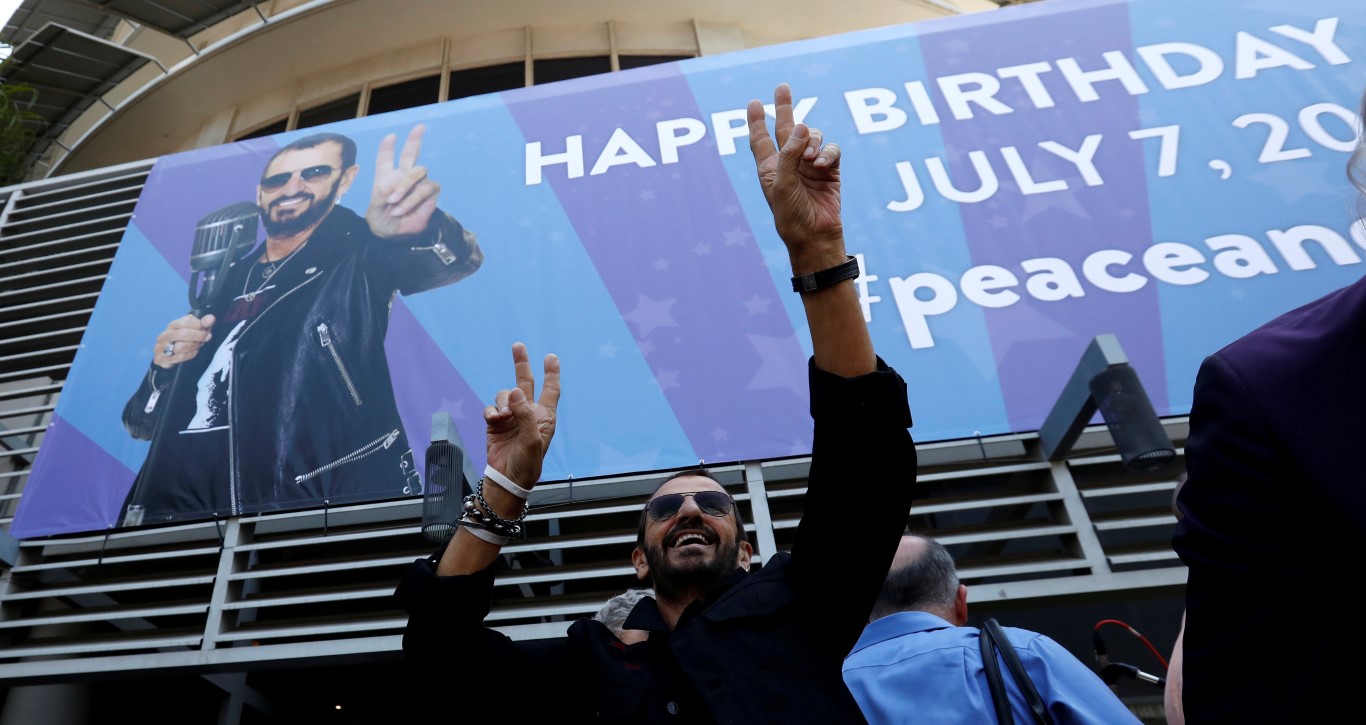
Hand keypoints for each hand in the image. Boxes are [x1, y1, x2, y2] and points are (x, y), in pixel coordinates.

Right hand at [153, 314, 214, 368]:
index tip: (206, 328)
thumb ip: (203, 324)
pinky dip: (189, 355)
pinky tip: (192, 352)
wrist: (168, 357)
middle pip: (183, 333)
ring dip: (194, 346)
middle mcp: (165, 335)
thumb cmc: (183, 341)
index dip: (199, 324)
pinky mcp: (162, 358)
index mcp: (173, 325)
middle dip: (198, 336)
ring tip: (198, 345)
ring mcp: (161, 346)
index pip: (186, 321)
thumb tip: (211, 318)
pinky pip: (179, 357)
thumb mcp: (194, 331)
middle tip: (206, 337)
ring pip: (181, 346)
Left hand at [366, 124, 439, 237]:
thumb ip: (381, 192)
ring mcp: (418, 184)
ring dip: (404, 186)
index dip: (388, 147)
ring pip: (418, 171)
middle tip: (420, 127)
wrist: (395, 236)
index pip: (387, 158)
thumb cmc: (382, 221)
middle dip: (415, 139)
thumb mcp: (374, 208)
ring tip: (393, 202)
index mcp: (386, 176)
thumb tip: (395, 182)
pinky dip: (412, 199)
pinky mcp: (430, 194)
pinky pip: (425, 188)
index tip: (391, 136)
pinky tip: (402, 209)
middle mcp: (404, 176)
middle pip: (411, 153)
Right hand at [484, 343, 560, 487]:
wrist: (506, 479)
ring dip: (503, 401)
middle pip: (525, 382)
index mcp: (544, 416)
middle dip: (521, 364)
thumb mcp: (532, 440)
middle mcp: (528, 413)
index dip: (551, 373)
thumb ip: (525, 414)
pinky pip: (491, 408)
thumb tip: (515, 390)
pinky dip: (491, 411)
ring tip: (504, 416)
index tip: (551, 356)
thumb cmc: (526, 463)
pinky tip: (494, 420)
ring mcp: (511, 418)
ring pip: (505, 395)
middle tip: (518, 345)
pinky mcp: (495, 424)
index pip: (551, 390)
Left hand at [746, 83, 845, 271]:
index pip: (760, 139)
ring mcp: (810, 165)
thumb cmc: (791, 214)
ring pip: (812, 136)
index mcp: (770, 168)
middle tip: (782, 87)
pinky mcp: (830, 170)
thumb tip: (801, 125)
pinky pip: (831, 149)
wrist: (815, 236)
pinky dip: (828, 152)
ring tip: (812, 158)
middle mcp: (789, 163)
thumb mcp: (783, 183)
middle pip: (786, 128)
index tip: (754, 103)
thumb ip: (789, 153)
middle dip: (784, 107)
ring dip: (812, 141)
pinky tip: (823, 163)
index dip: (756, 121)